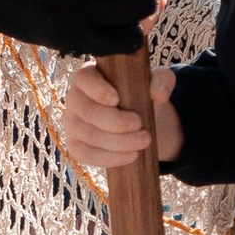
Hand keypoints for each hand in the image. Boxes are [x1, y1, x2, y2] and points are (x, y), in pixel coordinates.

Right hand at [61, 60, 183, 176]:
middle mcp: (75, 98)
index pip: (84, 78)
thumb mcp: (155, 83)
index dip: (97, 89)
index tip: (116, 99)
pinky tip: (131, 155)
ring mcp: (72, 123)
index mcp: (89, 76)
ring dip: (119, 142)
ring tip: (144, 141)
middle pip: (88, 111)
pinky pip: (88, 155)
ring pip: (91, 135)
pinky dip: (111, 158)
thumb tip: (159, 95)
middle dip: (116, 122)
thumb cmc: (140, 95)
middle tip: (140, 125)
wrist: (137, 122)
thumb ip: (162, 81)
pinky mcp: (76, 146)